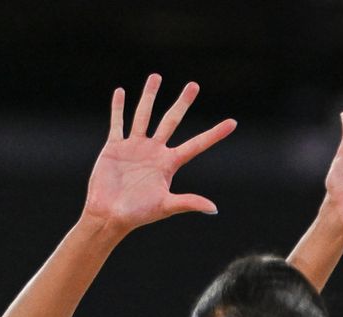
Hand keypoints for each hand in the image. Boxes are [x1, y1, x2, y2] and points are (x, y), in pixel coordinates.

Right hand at [82, 74, 237, 233]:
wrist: (109, 215)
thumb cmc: (138, 214)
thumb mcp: (166, 206)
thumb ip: (189, 203)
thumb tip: (214, 209)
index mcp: (169, 164)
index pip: (197, 145)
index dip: (215, 134)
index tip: (233, 122)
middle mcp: (154, 152)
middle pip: (172, 121)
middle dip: (182, 103)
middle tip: (194, 85)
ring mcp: (135, 147)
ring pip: (144, 115)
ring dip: (149, 96)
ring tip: (156, 76)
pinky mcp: (115, 147)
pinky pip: (117, 123)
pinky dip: (118, 108)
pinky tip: (121, 92)